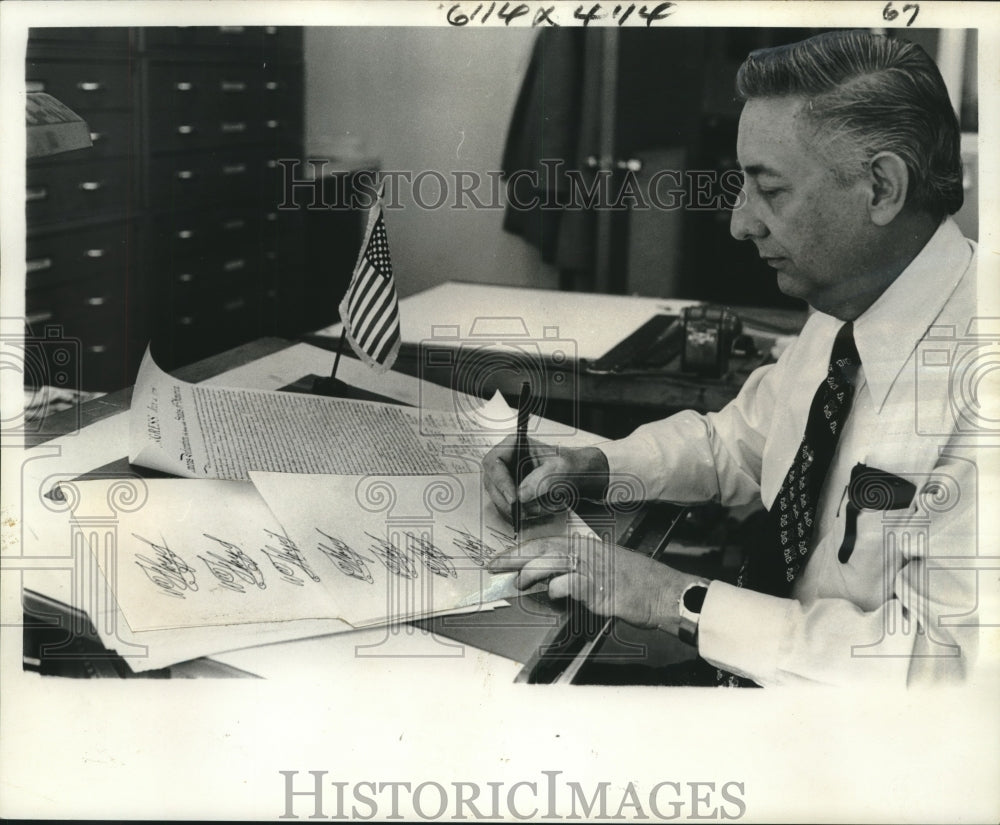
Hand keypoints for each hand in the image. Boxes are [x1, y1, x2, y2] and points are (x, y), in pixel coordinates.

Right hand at [481, 436, 609, 524]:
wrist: (578, 475)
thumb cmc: (569, 465)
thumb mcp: (559, 469)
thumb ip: (541, 480)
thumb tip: (521, 496)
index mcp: (514, 445)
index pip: (494, 463)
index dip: (500, 482)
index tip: (514, 499)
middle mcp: (506, 461)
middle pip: (493, 484)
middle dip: (509, 501)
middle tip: (523, 512)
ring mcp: (507, 477)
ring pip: (500, 499)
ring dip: (519, 509)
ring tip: (542, 508)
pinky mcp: (511, 492)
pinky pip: (508, 507)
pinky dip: (523, 513)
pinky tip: (540, 510)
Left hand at [488, 534, 699, 632]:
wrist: (666, 593)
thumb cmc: (639, 585)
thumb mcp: (607, 571)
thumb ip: (579, 573)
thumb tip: (552, 583)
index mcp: (590, 548)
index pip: (549, 543)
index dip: (524, 549)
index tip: (504, 556)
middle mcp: (590, 554)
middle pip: (544, 550)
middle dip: (516, 557)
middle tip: (494, 565)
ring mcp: (595, 570)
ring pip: (553, 563)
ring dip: (532, 573)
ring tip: (518, 582)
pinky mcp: (600, 588)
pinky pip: (570, 585)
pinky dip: (557, 589)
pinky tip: (553, 594)